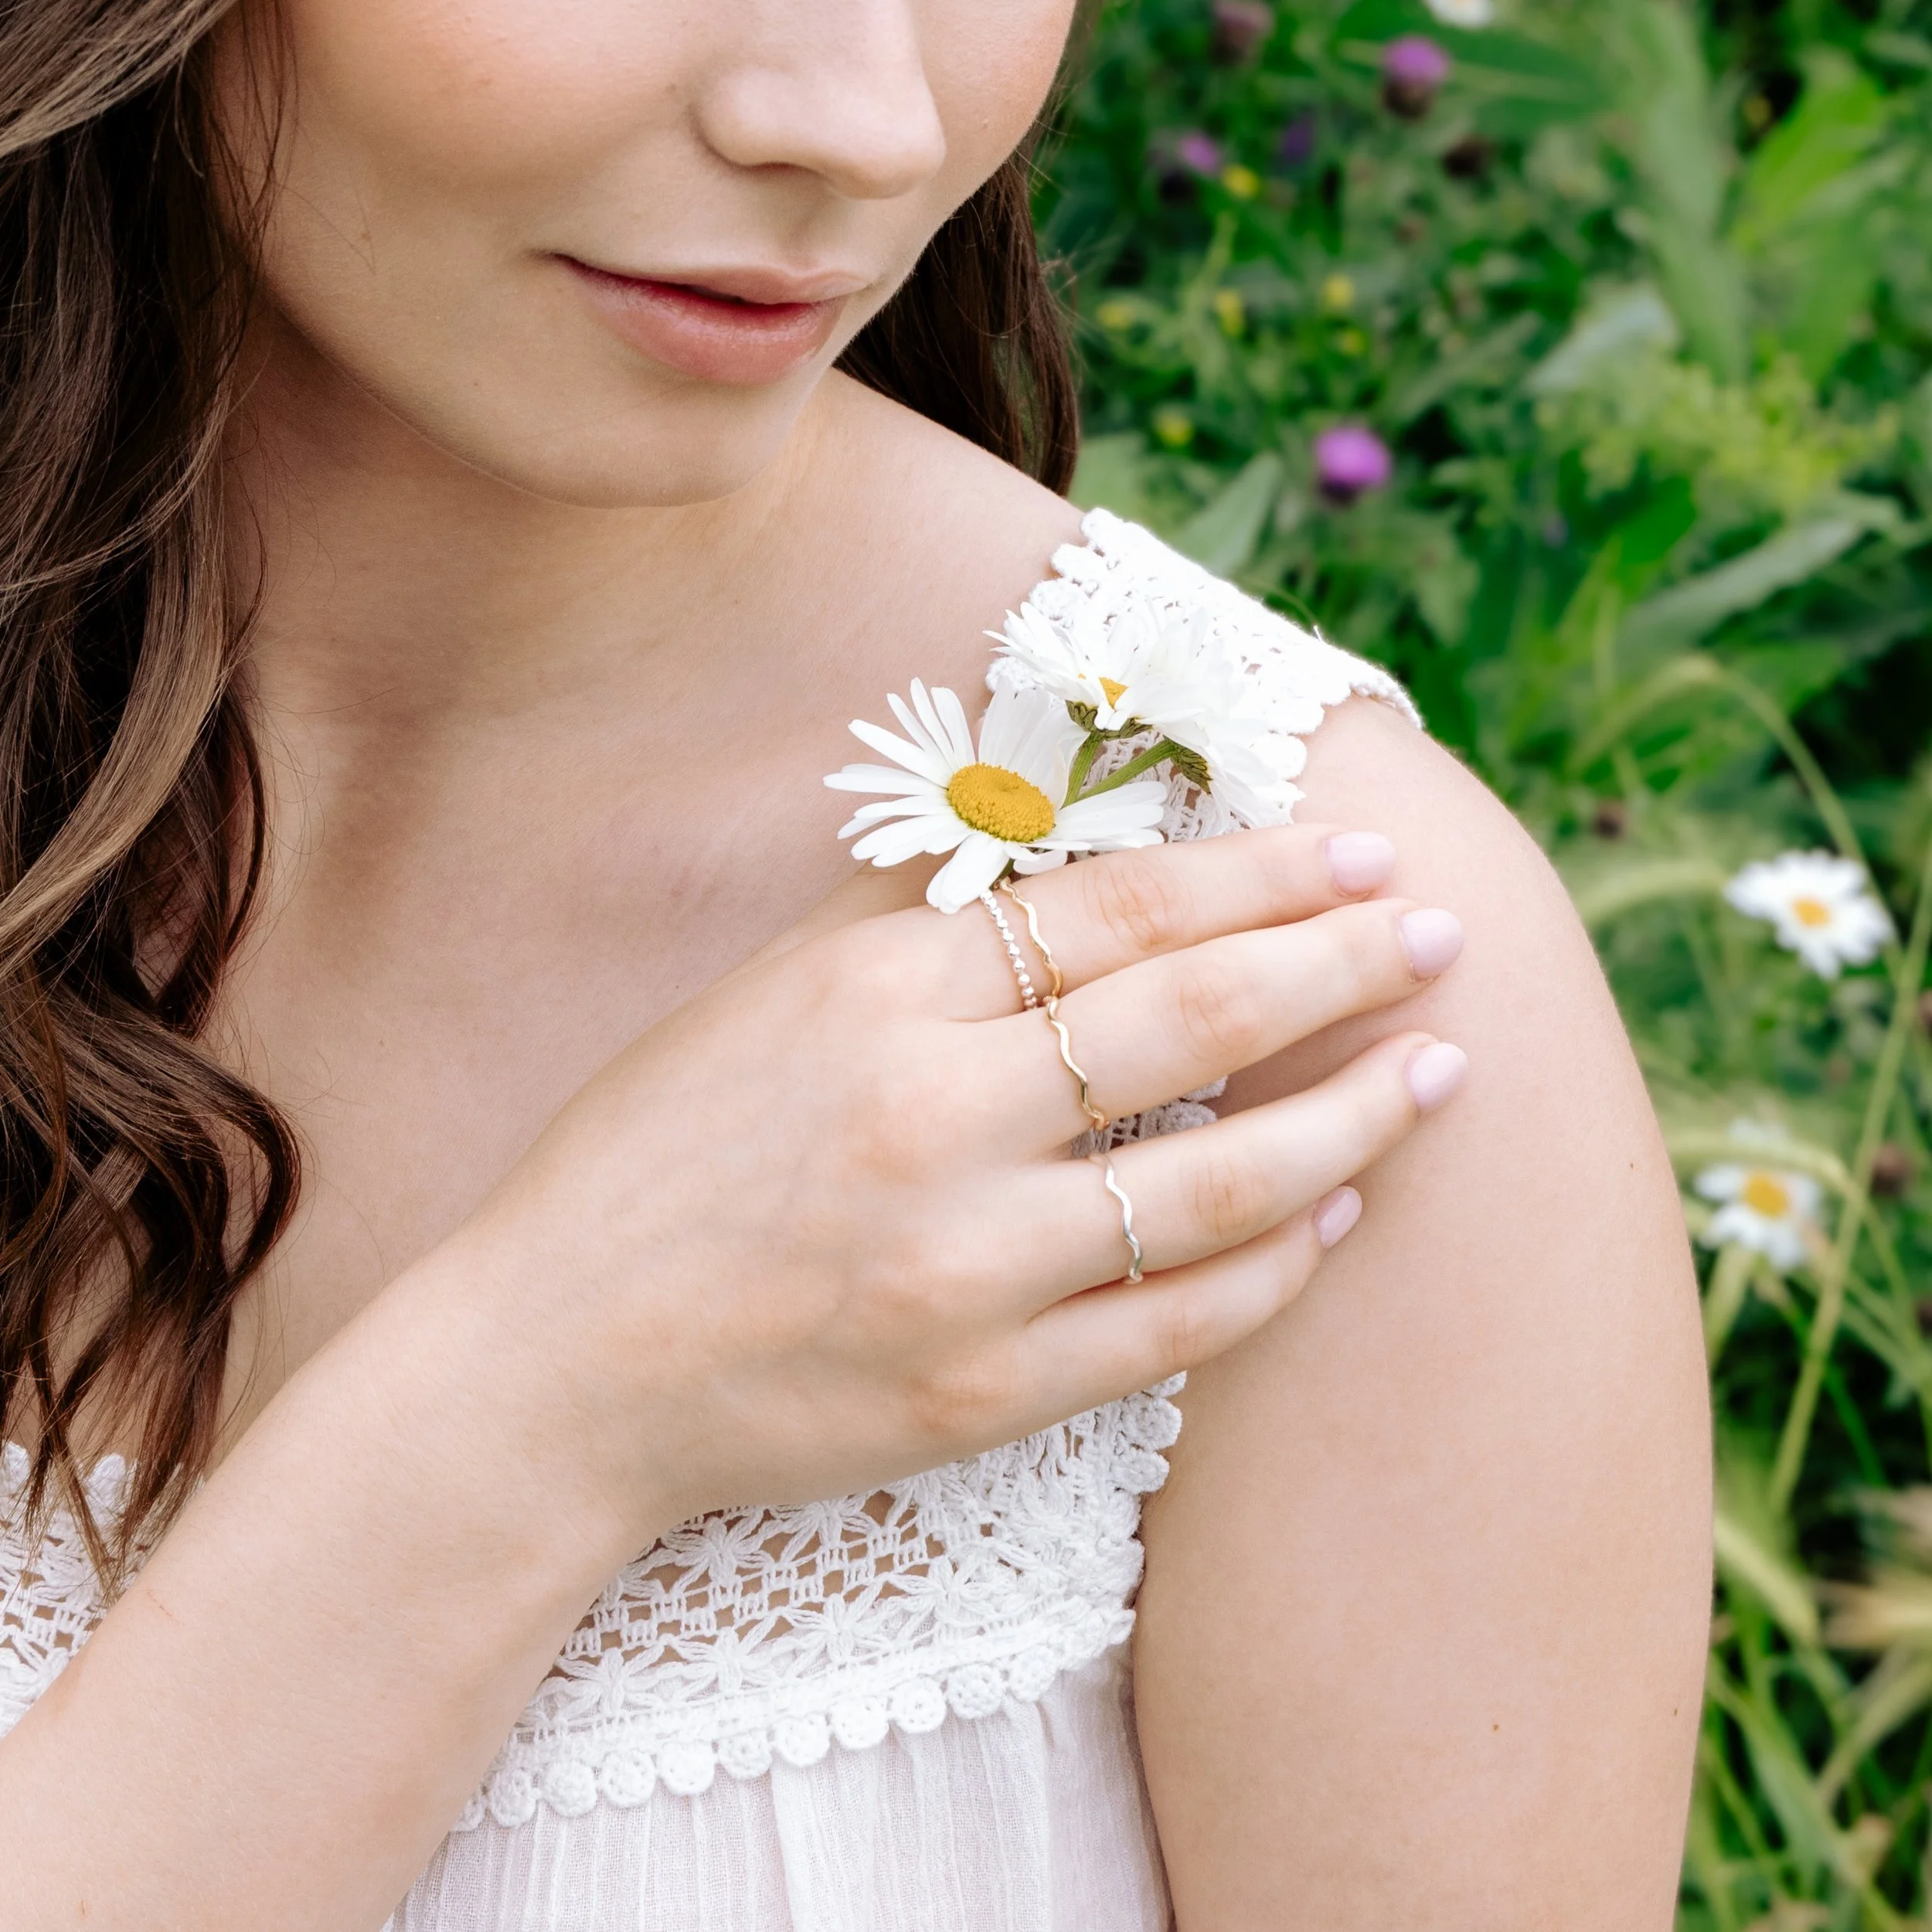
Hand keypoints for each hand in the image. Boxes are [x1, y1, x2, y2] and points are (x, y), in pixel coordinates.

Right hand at [435, 824, 1466, 1548]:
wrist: (555, 1365)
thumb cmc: (652, 1162)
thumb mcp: (760, 1001)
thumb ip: (912, 928)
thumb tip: (1070, 860)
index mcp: (874, 998)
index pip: (1116, 908)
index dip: (1256, 873)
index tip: (1357, 850)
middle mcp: (930, 1122)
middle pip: (1193, 1016)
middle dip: (1343, 964)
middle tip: (1443, 933)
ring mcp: (963, 1270)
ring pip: (1216, 1181)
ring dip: (1351, 1117)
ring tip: (1441, 1068)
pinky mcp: (981, 1395)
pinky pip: (1175, 1327)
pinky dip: (1275, 1265)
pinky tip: (1338, 1214)